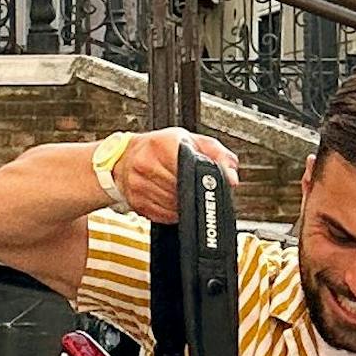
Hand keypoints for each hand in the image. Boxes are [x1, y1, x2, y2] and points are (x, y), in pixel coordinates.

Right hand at [113, 128, 239, 222]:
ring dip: (183, 204)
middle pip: (182, 190)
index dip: (200, 179)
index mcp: (161, 145)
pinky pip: (163, 215)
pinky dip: (172, 212)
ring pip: (173, 205)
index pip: (188, 168)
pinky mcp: (136, 203)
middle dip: (192, 191)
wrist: (124, 157)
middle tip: (193, 185)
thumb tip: (231, 176)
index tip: (207, 183)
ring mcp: (138, 185)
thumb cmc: (159, 147)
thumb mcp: (190, 140)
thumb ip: (216, 154)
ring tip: (180, 191)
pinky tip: (171, 200)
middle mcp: (146, 164)